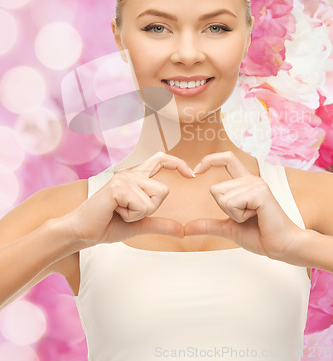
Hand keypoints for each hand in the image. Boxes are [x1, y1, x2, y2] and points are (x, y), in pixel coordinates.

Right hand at [63, 152, 193, 247]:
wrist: (82, 232)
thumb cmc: (107, 225)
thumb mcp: (139, 224)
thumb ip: (160, 224)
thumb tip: (182, 230)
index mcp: (135, 177)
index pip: (160, 160)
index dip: (177, 163)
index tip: (191, 174)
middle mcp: (131, 173)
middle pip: (164, 190)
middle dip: (151, 209)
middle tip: (127, 213)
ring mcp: (124, 178)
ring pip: (155, 198)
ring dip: (139, 214)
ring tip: (118, 212)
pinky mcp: (118, 186)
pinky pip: (143, 206)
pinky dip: (131, 217)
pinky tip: (114, 212)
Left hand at [184, 151, 303, 261]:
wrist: (281, 246)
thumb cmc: (260, 235)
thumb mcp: (228, 228)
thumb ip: (209, 225)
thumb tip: (187, 228)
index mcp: (245, 183)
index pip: (226, 159)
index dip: (209, 160)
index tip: (196, 171)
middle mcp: (250, 179)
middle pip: (215, 189)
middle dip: (225, 210)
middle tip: (246, 217)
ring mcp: (256, 184)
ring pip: (222, 197)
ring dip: (233, 214)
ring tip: (253, 217)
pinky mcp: (260, 192)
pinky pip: (231, 203)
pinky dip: (239, 216)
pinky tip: (256, 217)